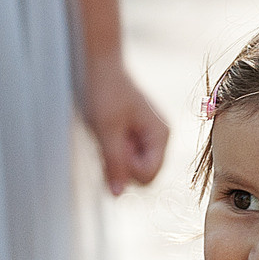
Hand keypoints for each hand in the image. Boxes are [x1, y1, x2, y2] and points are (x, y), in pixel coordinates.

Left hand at [82, 56, 167, 195]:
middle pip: (142, 174)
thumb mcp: (106, 130)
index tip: (111, 149)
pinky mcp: (135, 134)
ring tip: (105, 133)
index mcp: (161, 135)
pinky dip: (112, 150)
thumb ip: (114, 163)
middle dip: (121, 164)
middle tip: (106, 140)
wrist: (98, 65)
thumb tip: (117, 195)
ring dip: (114, 156)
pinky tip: (104, 134)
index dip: (127, 170)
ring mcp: (147, 136)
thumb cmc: (104, 91)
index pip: (148, 175)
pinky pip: (125, 155)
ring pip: (131, 166)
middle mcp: (159, 138)